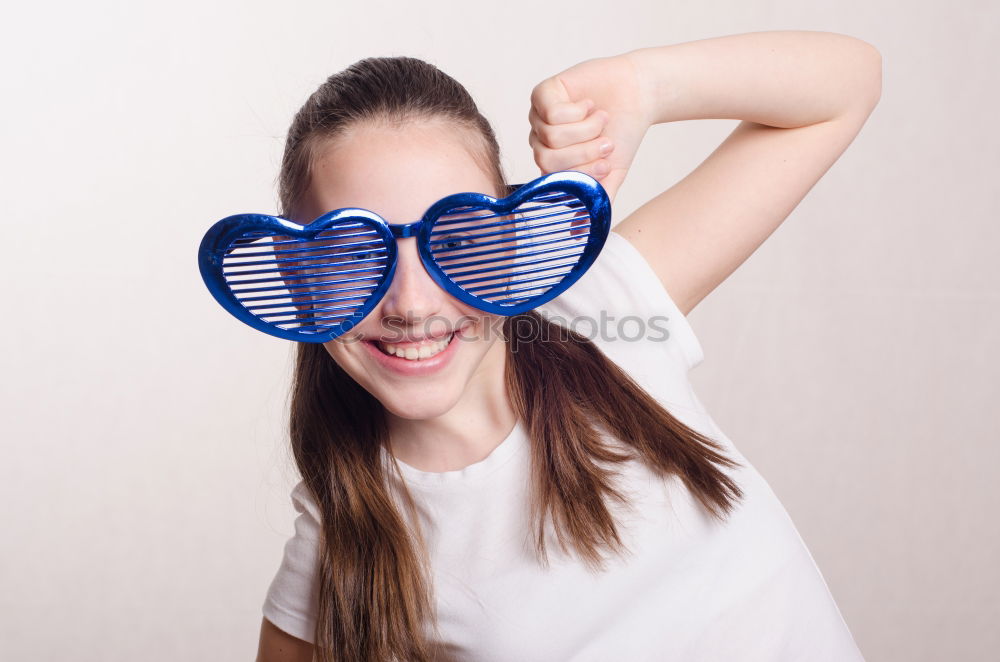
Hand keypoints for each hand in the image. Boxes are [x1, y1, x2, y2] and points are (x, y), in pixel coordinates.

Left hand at [528, 53, 650, 202]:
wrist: (638, 95)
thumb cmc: (623, 134)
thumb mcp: (612, 174)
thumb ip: (595, 200)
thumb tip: (579, 233)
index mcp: (553, 163)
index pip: (553, 178)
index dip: (582, 172)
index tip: (606, 165)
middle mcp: (541, 140)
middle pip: (547, 158)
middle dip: (583, 152)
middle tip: (606, 143)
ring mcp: (539, 117)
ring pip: (551, 136)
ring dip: (586, 129)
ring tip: (602, 120)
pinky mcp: (543, 93)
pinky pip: (551, 112)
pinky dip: (579, 111)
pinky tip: (589, 104)